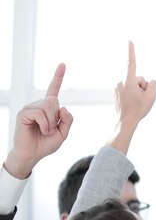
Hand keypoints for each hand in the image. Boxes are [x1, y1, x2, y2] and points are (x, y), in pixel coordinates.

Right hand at [5, 64, 73, 178]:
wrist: (32, 154)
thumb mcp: (63, 132)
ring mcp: (30, 108)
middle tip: (51, 129)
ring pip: (48, 107)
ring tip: (45, 131)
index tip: (62, 64)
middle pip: (54, 101)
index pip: (54, 89)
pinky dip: (45, 124)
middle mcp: (39, 104)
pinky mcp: (23, 113)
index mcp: (49, 107)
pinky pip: (39, 113)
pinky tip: (41, 130)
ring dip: (50, 123)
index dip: (58, 77)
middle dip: (56, 117)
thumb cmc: (46, 144)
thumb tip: (63, 107)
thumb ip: (68, 120)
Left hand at [115, 42, 155, 125]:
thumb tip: (148, 82)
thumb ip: (153, 83)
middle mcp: (120, 82)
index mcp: (128, 81)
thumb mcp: (152, 95)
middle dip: (142, 86)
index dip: (131, 51)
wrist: (124, 122)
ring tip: (135, 103)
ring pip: (133, 84)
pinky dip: (132, 94)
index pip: (131, 63)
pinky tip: (131, 104)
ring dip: (137, 91)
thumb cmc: (138, 109)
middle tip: (141, 99)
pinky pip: (128, 89)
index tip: (129, 41)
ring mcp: (116, 88)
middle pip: (138, 78)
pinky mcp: (115, 93)